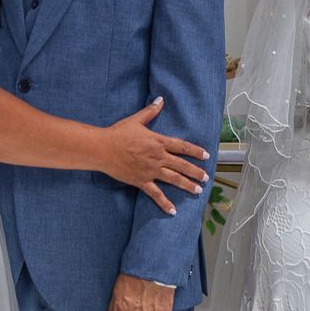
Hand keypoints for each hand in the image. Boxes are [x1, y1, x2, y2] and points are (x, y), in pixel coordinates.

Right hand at [102, 96, 209, 214]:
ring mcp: (151, 171)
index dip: (195, 151)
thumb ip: (150, 111)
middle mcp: (158, 157)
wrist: (103, 148)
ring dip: (187, 185)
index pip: (182, 147)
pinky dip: (165, 203)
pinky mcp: (142, 181)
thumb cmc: (118, 133)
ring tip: (198, 191)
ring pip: (174, 179)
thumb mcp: (136, 120)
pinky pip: (156, 194)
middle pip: (182, 165)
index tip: (206, 155)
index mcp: (158, 142)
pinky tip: (173, 211)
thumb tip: (160, 99)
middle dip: (196, 172)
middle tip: (206, 177)